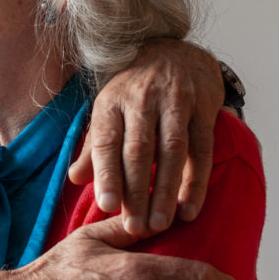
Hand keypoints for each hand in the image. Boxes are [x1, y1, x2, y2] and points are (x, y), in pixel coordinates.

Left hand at [69, 38, 222, 234]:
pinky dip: (196, 182)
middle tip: (136, 228)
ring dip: (166, 191)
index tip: (107, 206)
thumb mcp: (108, 111)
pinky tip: (189, 208)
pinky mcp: (203, 107)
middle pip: (138, 150)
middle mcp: (141, 99)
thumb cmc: (135, 92)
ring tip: (161, 224)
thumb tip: (75, 180)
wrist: (174, 51)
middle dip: (136, 192)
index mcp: (111, 102)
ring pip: (171, 151)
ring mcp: (174, 101)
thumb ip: (94, 147)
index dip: (106, 174)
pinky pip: (201, 149)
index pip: (106, 141)